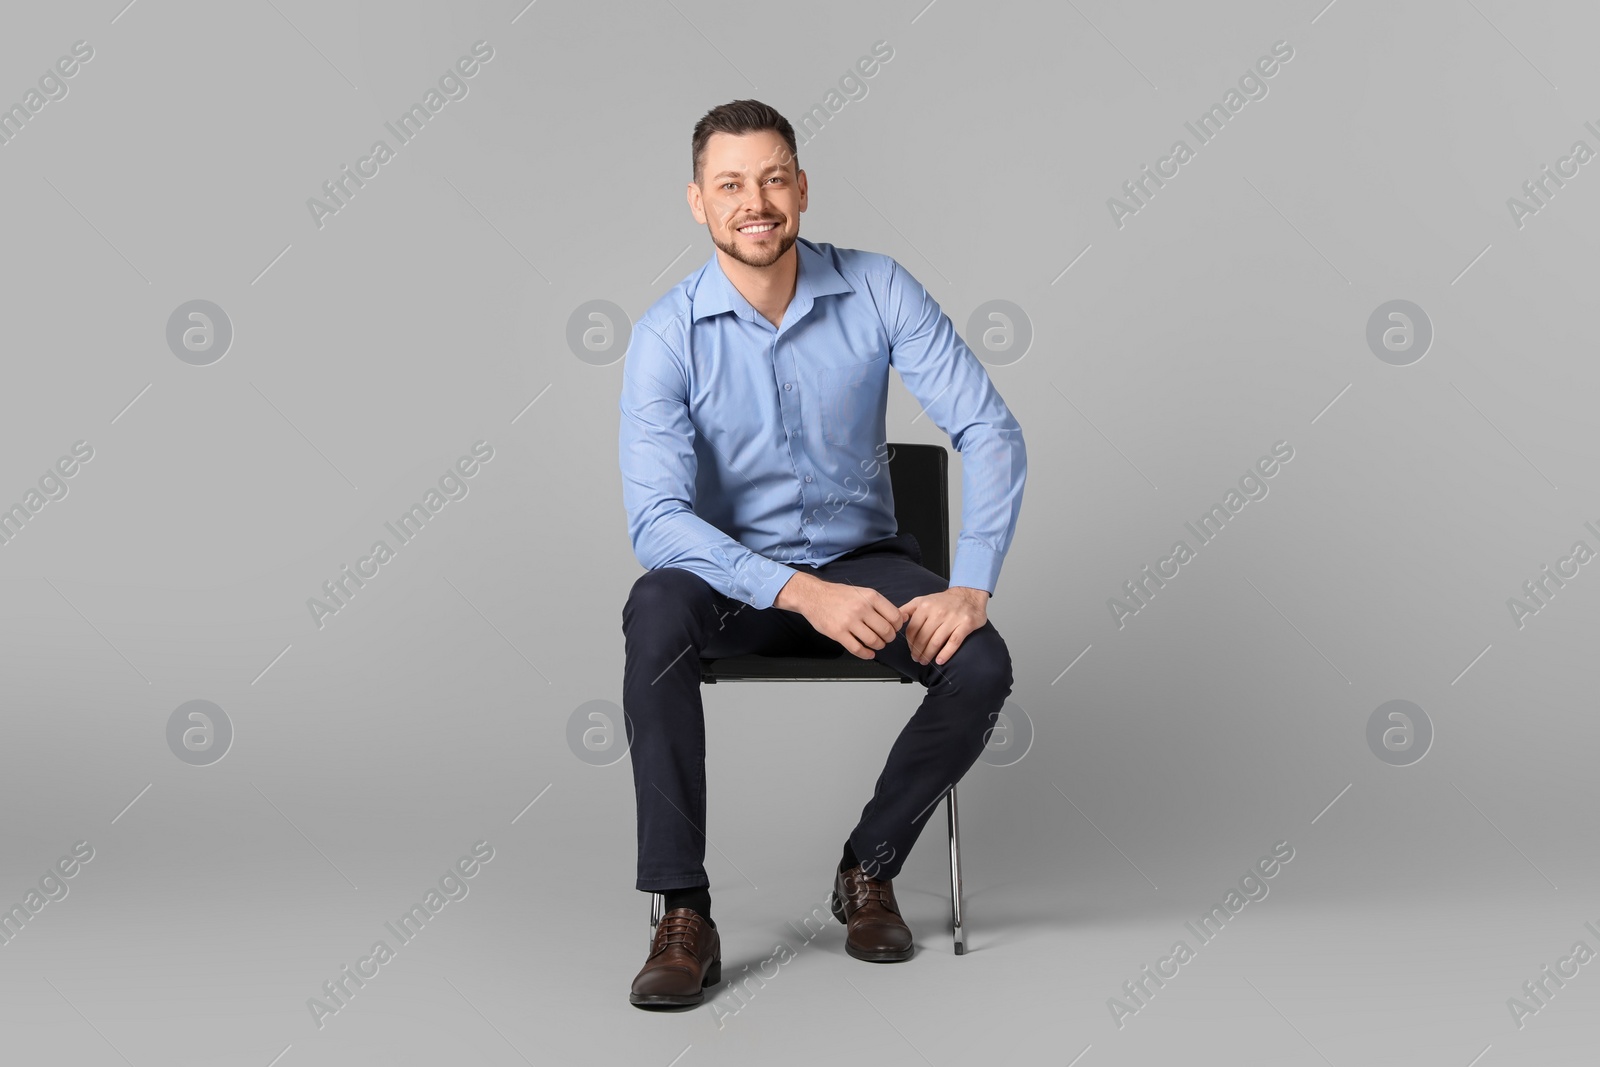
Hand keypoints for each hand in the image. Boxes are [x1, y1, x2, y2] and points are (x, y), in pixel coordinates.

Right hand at [775, 572, 907, 659]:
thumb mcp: (863, 593)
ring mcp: (849, 621)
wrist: (814, 596)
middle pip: (886, 631)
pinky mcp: (838, 633)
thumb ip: (881, 605)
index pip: (895, 616)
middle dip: (889, 638)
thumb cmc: (839, 595)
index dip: (897, 626)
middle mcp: (861, 608)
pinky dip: (866, 654)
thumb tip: (903, 617)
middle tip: (886, 638)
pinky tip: (868, 652)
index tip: (894, 628)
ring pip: (874, 641)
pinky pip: (857, 649)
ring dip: (878, 646)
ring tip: (876, 644)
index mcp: (870, 596)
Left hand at [898, 586, 988, 665]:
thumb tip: (895, 621)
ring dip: (928, 655)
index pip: (912, 629)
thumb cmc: (943, 601)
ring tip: (925, 661)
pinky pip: (953, 642)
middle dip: (917, 651)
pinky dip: (945, 653)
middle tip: (917, 658)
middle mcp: (938, 612)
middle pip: (923, 637)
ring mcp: (952, 619)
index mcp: (925, 606)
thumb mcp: (922, 600)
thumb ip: (906, 610)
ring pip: (936, 642)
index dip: (910, 642)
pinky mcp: (965, 625)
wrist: (968, 595)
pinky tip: (939, 660)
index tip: (911, 649)